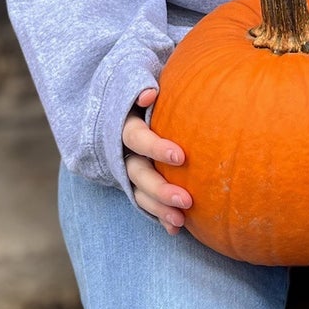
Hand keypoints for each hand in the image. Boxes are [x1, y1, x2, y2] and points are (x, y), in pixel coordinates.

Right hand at [122, 86, 190, 233]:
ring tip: (180, 220)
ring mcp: (127, 168)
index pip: (135, 137)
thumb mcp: (140, 79)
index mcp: (123, 123)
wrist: (129, 104)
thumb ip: (144, 83)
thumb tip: (149, 93)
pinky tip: (176, 229)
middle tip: (186, 199)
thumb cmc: (148, 87)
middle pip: (136, 172)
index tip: (180, 157)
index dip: (155, 147)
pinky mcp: (135, 183)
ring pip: (138, 191)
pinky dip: (158, 216)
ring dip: (159, 207)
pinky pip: (144, 202)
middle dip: (159, 188)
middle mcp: (122, 149)